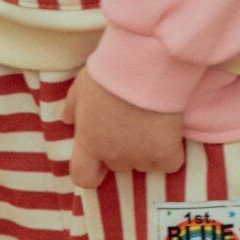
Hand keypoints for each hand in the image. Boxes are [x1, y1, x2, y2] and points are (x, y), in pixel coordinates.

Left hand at [62, 67, 185, 189]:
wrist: (146, 63)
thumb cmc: (110, 72)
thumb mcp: (81, 86)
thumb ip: (72, 107)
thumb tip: (67, 120)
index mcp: (88, 141)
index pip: (83, 177)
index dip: (94, 172)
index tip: (103, 160)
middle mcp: (112, 154)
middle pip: (120, 166)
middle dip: (126, 149)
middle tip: (134, 124)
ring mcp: (140, 155)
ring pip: (146, 164)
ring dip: (149, 150)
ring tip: (154, 124)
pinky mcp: (166, 150)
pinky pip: (171, 163)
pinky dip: (172, 153)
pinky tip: (171, 134)